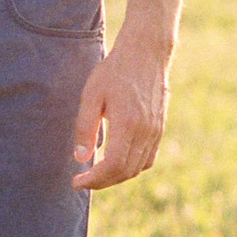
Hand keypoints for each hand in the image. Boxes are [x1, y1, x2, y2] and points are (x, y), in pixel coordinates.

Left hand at [71, 38, 170, 192]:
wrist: (146, 54)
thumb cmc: (114, 72)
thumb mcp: (91, 95)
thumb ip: (85, 127)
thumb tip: (80, 159)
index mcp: (128, 123)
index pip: (113, 165)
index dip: (94, 179)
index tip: (76, 181)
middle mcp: (146, 131)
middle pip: (125, 172)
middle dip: (102, 182)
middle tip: (82, 181)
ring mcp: (156, 131)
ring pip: (138, 169)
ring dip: (116, 178)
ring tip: (96, 174)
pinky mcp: (160, 129)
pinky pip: (148, 159)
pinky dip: (132, 168)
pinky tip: (116, 164)